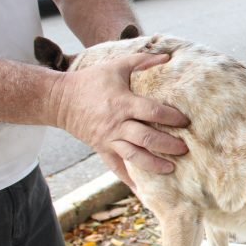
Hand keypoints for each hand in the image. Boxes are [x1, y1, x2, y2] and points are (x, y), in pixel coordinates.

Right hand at [51, 53, 188, 187]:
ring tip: (171, 169)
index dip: (171, 118)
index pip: (153, 113)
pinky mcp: (101, 149)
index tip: (186, 122)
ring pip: (134, 156)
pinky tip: (143, 190)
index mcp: (123, 103)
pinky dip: (129, 179)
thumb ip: (141, 61)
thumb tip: (167, 56)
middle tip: (185, 149)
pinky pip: (116, 167)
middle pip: (147, 138)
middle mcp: (117, 124)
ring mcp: (109, 139)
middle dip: (168, 145)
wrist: (59, 100)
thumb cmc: (91, 81)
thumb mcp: (116, 66)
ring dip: (154, 165)